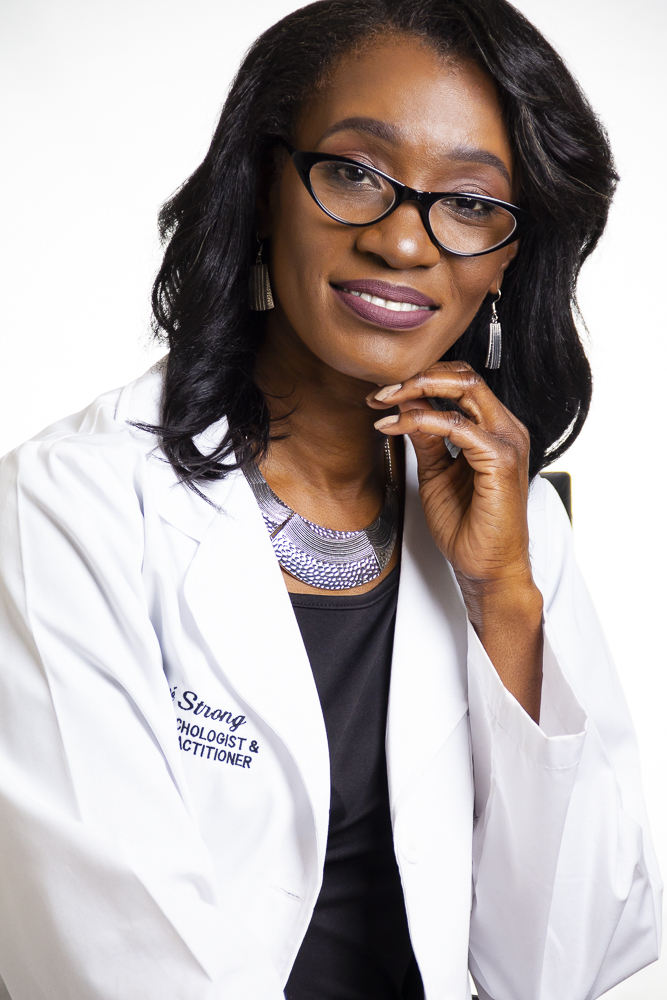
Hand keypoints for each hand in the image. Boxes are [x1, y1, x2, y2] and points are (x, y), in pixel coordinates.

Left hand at [367, 361, 542, 718]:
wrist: (486, 568)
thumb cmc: (468, 528)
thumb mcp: (436, 473)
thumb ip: (426, 439)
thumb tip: (405, 408)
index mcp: (495, 429)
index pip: (461, 382)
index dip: (421, 380)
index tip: (383, 393)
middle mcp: (507, 429)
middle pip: (464, 376)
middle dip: (417, 377)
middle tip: (381, 392)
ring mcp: (508, 442)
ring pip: (464, 389)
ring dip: (417, 391)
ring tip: (384, 403)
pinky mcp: (501, 461)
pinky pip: (457, 426)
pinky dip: (422, 420)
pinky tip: (396, 426)